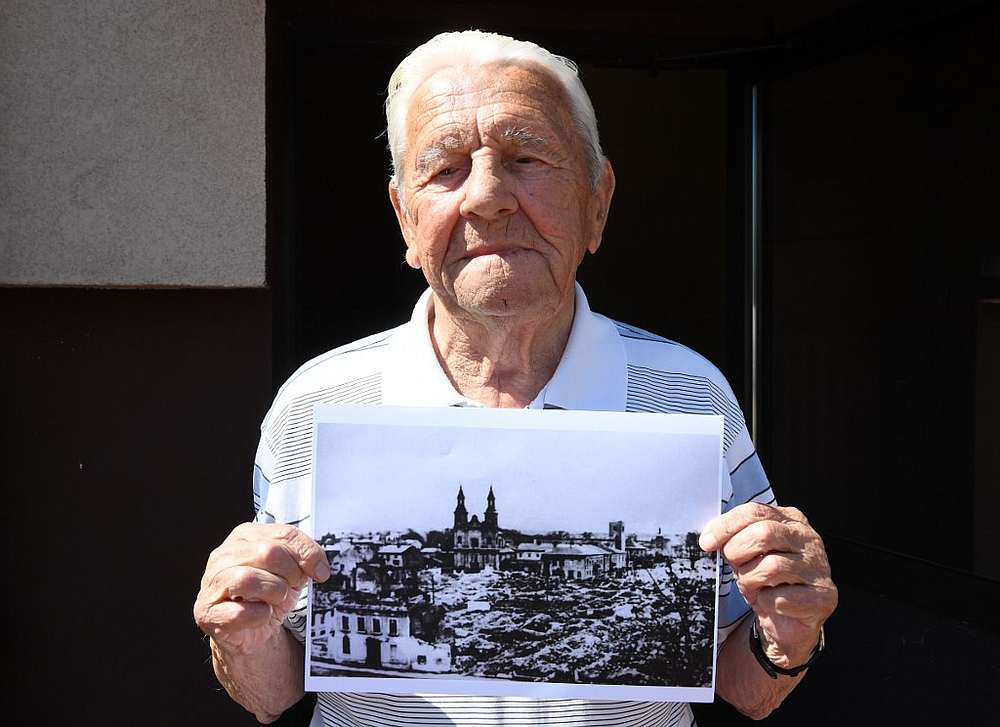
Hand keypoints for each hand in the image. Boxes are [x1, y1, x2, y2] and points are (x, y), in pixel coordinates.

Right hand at [193, 523, 330, 654]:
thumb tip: (318, 566)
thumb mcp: (290, 571)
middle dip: (290, 573)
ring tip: (277, 599)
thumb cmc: (268, 595)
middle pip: (268, 552)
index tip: (321, 571)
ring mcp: (212, 583)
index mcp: (245, 536)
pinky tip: (263, 615)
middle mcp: (224, 554)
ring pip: (248, 579)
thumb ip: (303, 558)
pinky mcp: (208, 612)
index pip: (284, 533)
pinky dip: (259, 616)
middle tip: (293, 586)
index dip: (308, 553)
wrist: (249, 630)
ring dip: (274, 592)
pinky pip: (239, 612)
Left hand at [700, 503, 836, 666]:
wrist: (786, 621)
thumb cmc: (765, 580)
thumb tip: (709, 538)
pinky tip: (770, 602)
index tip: (706, 542)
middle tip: (733, 566)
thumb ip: (733, 538)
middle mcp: (809, 539)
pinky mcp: (824, 597)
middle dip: (737, 551)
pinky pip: (782, 598)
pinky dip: (766, 602)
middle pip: (764, 533)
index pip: (755, 512)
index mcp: (790, 520)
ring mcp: (819, 568)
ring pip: (772, 566)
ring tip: (751, 587)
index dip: (726, 526)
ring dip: (750, 580)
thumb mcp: (746, 553)